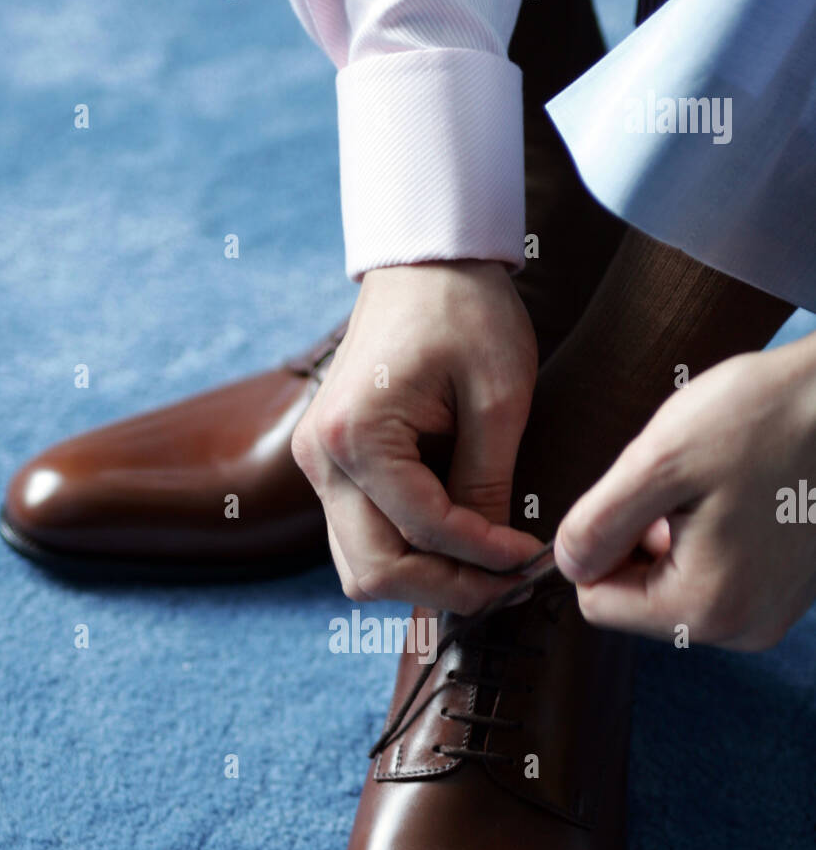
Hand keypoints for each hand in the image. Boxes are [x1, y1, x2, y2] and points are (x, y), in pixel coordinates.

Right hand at [291, 260, 542, 613]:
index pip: (422, 531)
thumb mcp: (498, 397)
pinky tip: (458, 545)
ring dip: (423, 580)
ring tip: (486, 570)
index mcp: (355, 434)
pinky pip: (362, 539)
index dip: (483, 558)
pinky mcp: (330, 467)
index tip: (532, 559)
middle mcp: (320, 458)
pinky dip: (407, 555)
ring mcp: (318, 466)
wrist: (423, 261)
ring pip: (362, 567)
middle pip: (375, 571)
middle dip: (447, 588)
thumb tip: (498, 559)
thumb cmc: (466, 310)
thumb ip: (488, 483)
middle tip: (508, 585)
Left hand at [554, 336, 815, 649]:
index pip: (597, 603)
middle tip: (682, 485)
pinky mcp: (783, 591)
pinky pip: (714, 574)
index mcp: (704, 608)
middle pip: (635, 597)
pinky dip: (709, 535)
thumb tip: (567, 565)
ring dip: (673, 534)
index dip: (600, 543)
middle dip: (640, 540)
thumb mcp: (659, 461)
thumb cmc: (768, 417)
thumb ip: (596, 524)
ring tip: (715, 485)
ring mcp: (767, 613)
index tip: (639, 496)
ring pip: (672, 583)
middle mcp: (741, 628)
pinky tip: (739, 494)